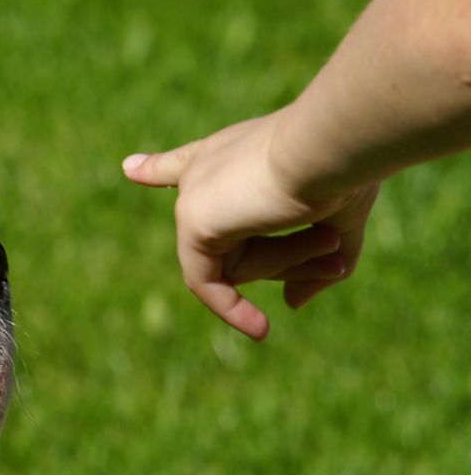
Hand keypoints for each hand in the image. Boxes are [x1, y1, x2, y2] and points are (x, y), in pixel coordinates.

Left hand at [123, 109, 379, 339]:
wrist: (333, 145)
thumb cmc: (342, 169)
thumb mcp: (337, 219)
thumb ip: (313, 260)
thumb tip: (292, 303)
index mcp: (233, 154)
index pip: (185, 165)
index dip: (157, 169)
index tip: (131, 168)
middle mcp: (205, 170)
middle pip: (240, 245)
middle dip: (295, 258)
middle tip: (336, 253)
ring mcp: (193, 195)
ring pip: (237, 264)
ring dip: (291, 262)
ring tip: (326, 236)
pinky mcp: (191, 221)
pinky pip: (209, 282)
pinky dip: (234, 308)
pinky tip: (260, 329)